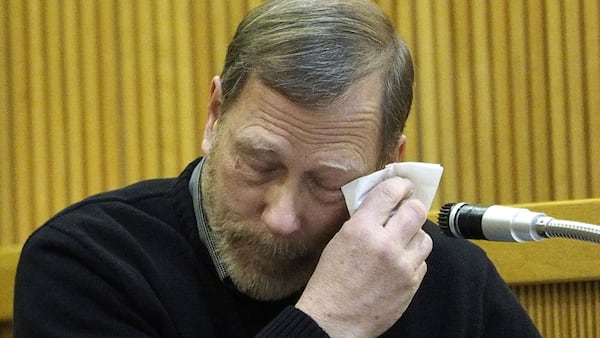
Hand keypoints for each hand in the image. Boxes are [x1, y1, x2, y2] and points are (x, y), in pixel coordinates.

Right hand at [296, 177, 431, 337]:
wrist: (334, 319)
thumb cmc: (331, 280)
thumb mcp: (339, 240)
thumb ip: (362, 219)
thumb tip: (383, 202)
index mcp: (361, 229)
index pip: (391, 192)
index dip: (400, 185)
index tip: (403, 186)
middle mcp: (385, 244)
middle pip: (416, 210)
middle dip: (412, 207)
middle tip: (406, 210)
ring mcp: (402, 265)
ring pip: (425, 236)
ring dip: (415, 234)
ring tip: (402, 240)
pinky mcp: (411, 284)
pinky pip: (422, 261)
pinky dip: (413, 258)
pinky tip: (399, 263)